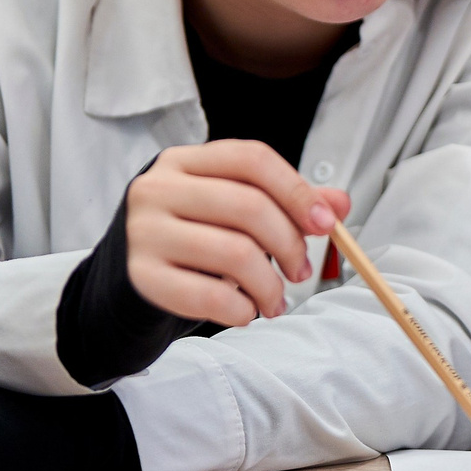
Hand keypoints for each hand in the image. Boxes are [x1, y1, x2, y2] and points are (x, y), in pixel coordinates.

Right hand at [125, 139, 349, 325]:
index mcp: (184, 161)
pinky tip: (246, 311)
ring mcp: (144, 232)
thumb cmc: (193, 234)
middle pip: (247, 206)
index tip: (326, 224)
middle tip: (302, 273)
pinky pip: (209, 296)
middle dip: (289, 244)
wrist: (131, 274)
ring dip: (269, 285)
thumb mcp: (233, 208)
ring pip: (234, 253)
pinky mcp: (141, 276)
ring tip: (275, 301)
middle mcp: (158, 188)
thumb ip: (286, 202)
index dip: (297, 191)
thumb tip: (339, 204)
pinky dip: (240, 309)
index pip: (251, 159)